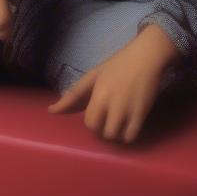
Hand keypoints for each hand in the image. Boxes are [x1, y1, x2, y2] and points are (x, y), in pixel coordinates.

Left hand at [48, 24, 180, 143]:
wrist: (144, 58)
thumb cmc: (116, 66)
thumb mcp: (92, 76)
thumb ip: (74, 95)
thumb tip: (52, 110)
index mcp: (97, 94)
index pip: (89, 121)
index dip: (91, 123)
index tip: (95, 118)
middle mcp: (111, 104)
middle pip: (100, 130)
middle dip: (101, 131)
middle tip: (105, 123)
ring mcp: (127, 110)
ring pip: (115, 136)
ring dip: (113, 135)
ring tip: (116, 126)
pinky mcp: (142, 113)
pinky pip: (131, 136)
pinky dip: (126, 137)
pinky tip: (126, 128)